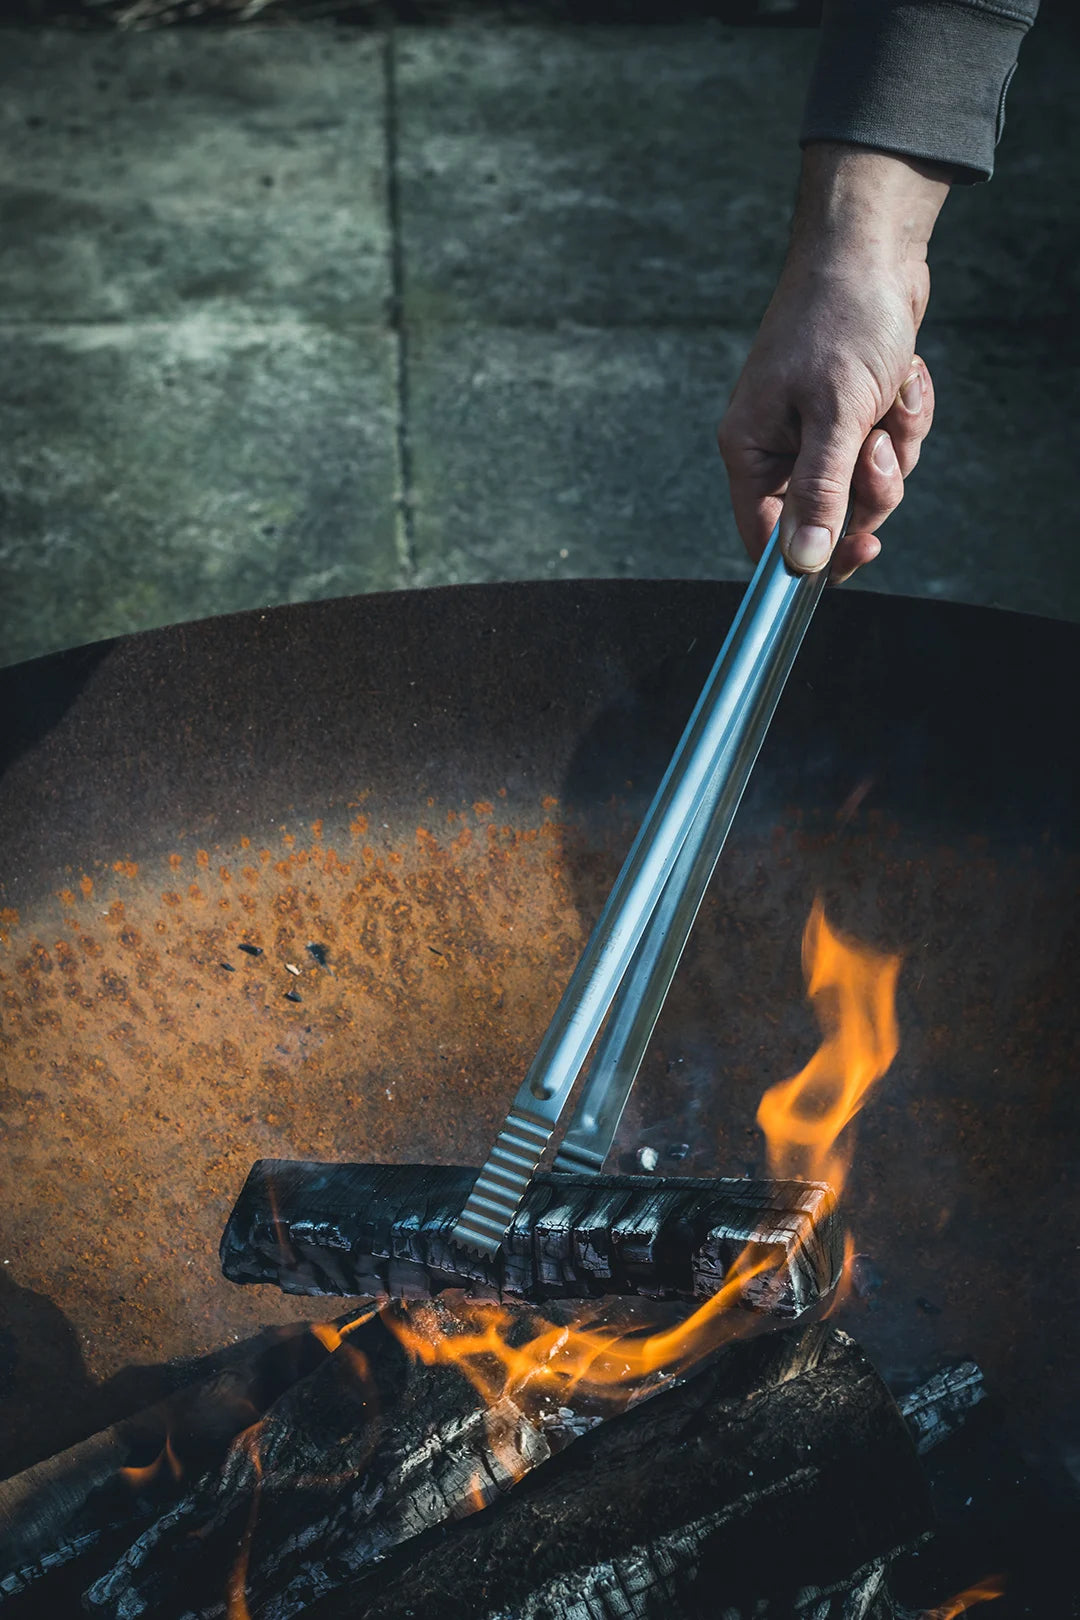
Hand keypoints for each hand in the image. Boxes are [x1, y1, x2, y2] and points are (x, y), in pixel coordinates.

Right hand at [717, 144, 950, 581]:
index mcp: (751, 449)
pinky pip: (887, 450)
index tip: (862, 549)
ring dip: (896, 447)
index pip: (767, 536)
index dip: (810, 557)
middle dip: (870, 487)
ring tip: (894, 395)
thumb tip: (802, 563)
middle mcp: (778, 447)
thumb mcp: (835, 413)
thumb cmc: (840, 319)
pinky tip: (904, 377)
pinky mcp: (852, 415)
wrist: (871, 248)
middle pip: (828, 517)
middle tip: (880, 445)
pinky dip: (905, 419)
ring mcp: (816, 432)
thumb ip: (820, 492)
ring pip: (866, 486)